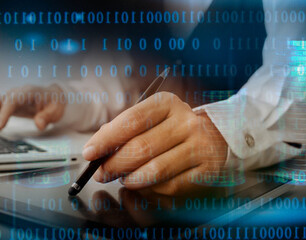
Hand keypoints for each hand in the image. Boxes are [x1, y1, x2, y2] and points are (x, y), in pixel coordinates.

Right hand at [0, 84, 65, 135]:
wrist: (51, 95)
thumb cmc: (53, 102)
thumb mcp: (56, 109)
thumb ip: (48, 116)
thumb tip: (39, 124)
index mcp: (27, 92)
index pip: (11, 101)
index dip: (3, 114)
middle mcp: (14, 93)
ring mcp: (8, 98)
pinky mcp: (4, 104)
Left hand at [82, 92, 227, 194]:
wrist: (216, 137)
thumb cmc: (171, 129)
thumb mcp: (150, 119)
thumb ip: (122, 130)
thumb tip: (96, 150)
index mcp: (167, 104)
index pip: (131, 121)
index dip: (106, 139)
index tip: (89, 153)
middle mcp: (186, 122)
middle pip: (140, 148)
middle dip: (114, 164)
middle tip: (101, 173)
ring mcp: (200, 147)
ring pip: (154, 170)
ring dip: (131, 179)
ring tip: (123, 179)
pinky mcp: (207, 171)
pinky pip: (169, 186)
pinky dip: (151, 189)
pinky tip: (146, 184)